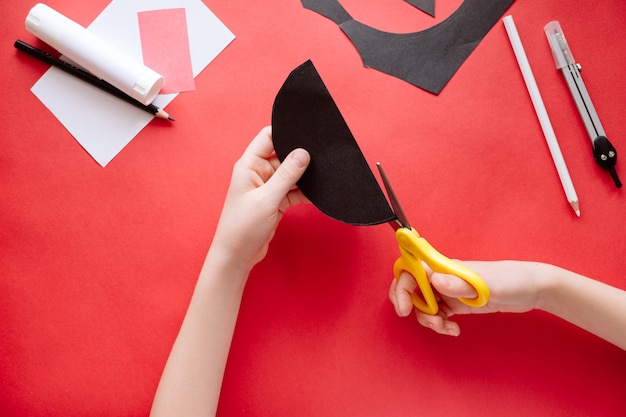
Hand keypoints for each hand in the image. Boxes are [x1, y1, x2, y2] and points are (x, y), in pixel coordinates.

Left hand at [210, 126, 309, 276]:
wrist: (237, 256)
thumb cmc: (242, 227)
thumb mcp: (267, 199)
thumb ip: (287, 175)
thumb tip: (304, 153)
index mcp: (249, 165)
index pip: (268, 137)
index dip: (285, 131)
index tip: (306, 130)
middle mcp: (258, 173)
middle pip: (283, 154)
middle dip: (301, 155)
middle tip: (322, 154)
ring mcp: (268, 187)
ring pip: (291, 174)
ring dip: (305, 176)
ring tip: (324, 173)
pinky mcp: (275, 201)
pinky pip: (294, 190)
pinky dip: (305, 191)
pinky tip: (319, 192)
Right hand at [388, 260, 551, 335]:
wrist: (531, 289)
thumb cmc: (512, 280)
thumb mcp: (486, 285)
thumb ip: (459, 283)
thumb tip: (433, 280)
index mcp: (445, 267)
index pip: (411, 270)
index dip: (401, 287)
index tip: (404, 307)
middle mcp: (443, 277)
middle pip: (412, 288)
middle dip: (410, 305)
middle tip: (424, 320)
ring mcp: (449, 290)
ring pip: (424, 304)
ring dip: (428, 319)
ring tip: (446, 328)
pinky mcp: (457, 302)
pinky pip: (438, 313)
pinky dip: (440, 324)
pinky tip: (453, 329)